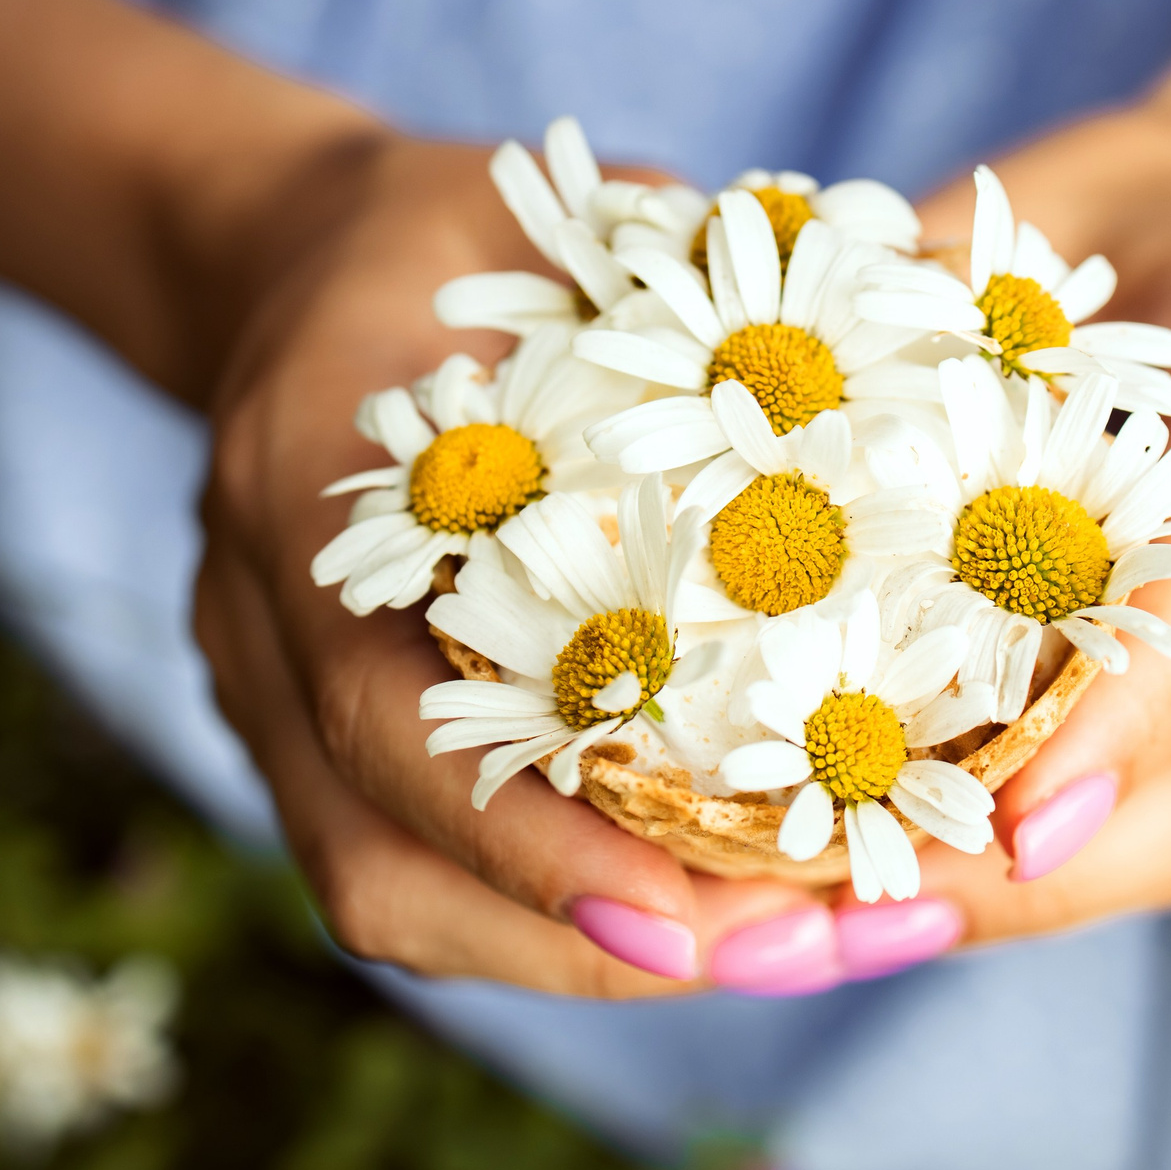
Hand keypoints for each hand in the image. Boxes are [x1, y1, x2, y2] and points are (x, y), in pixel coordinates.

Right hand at [190, 133, 830, 993]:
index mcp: (296, 487)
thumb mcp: (557, 220)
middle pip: (377, 860)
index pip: (379, 710)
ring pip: (392, 892)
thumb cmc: (451, 239)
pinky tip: (700, 905)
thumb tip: (912, 313)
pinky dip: (552, 908)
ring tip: (778, 947)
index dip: (522, 832)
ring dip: (576, 949)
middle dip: (579, 938)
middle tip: (792, 949)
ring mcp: (268, 691)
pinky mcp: (316, 731)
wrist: (287, 268)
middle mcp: (257, 621)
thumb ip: (686, 274)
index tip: (688, 910)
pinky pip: (413, 864)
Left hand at [904, 104, 1170, 940]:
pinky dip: (1058, 863)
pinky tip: (918, 886)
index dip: (1128, 712)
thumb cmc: (1103, 210)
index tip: (1013, 828)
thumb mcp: (994, 221)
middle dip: (1055, 866)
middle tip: (869, 920)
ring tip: (862, 931)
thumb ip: (900, 316)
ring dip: (1045, 896)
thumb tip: (737, 427)